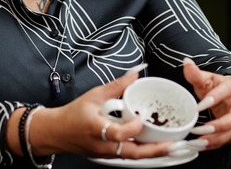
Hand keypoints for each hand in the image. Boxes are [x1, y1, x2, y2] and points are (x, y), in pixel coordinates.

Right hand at [29, 64, 172, 158]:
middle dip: (154, 151)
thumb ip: (117, 85)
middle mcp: (103, 145)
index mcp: (96, 129)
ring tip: (171, 146)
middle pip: (132, 153)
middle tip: (173, 145)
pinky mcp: (108, 156)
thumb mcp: (94, 95)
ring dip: (152, 153)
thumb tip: (135, 73)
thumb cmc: (73, 114)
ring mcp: (106, 154)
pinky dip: (143, 152)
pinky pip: (128, 156)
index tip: (142, 117)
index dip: (133, 127)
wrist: (57, 132)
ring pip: (132, 157)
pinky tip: (155, 145)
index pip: (118, 133)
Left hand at [182, 58, 230, 149]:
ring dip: (218, 138)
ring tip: (201, 142)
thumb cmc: (217, 87)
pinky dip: (216, 144)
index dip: (214, 98)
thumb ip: (196, 73)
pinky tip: (204, 146)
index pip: (226, 91)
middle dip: (220, 125)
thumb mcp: (207, 79)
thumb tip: (186, 62)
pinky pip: (228, 139)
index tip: (199, 106)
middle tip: (204, 129)